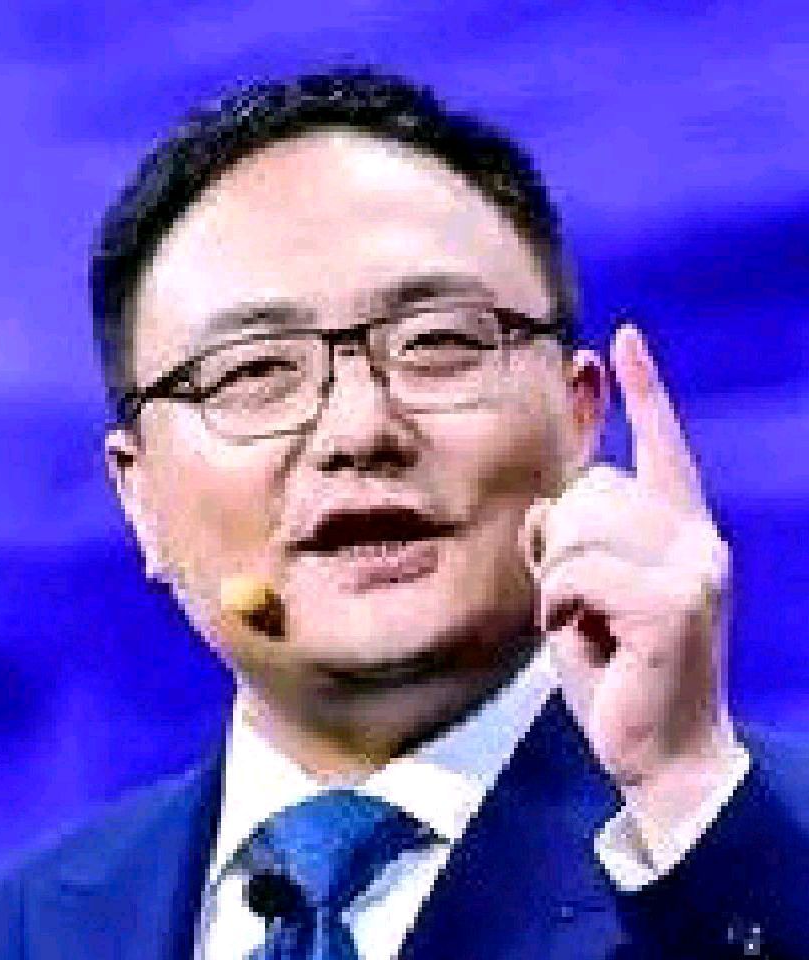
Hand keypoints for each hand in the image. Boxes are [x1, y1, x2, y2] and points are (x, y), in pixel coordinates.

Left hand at [522, 324, 740, 835]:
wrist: (658, 748)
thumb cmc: (615, 668)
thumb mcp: (583, 593)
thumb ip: (571, 541)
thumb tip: (544, 507)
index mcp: (677, 529)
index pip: (658, 444)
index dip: (641, 390)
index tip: (621, 340)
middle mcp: (697, 536)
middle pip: (587, 487)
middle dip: (561, 545)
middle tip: (581, 604)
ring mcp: (694, 566)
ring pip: (578, 525)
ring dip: (558, 581)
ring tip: (588, 623)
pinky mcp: (676, 601)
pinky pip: (578, 571)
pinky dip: (560, 606)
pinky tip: (584, 637)